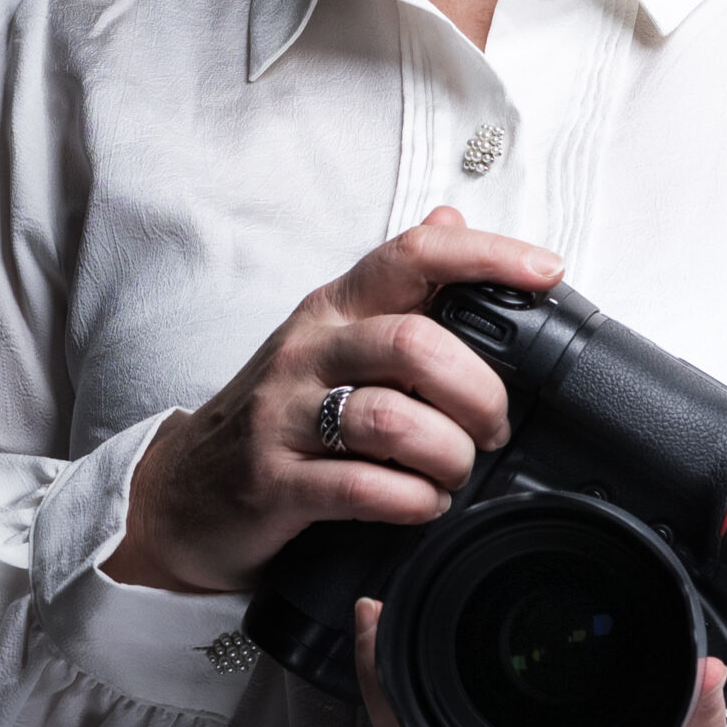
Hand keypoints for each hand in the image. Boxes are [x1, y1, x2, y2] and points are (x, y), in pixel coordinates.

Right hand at [104, 208, 562, 593]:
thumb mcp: (329, 340)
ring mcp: (283, 415)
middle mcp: (308, 350)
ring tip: (456, 473)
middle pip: (415, 343)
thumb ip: (394, 289)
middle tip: (494, 428)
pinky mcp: (272, 481)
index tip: (547, 273)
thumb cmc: (273, 415)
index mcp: (333, 309)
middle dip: (478, 391)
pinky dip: (410, 500)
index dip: (488, 257)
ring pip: (392, 418)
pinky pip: (359, 486)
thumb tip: (451, 221)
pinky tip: (422, 505)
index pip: (413, 255)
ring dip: (449, 454)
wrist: (180, 494)